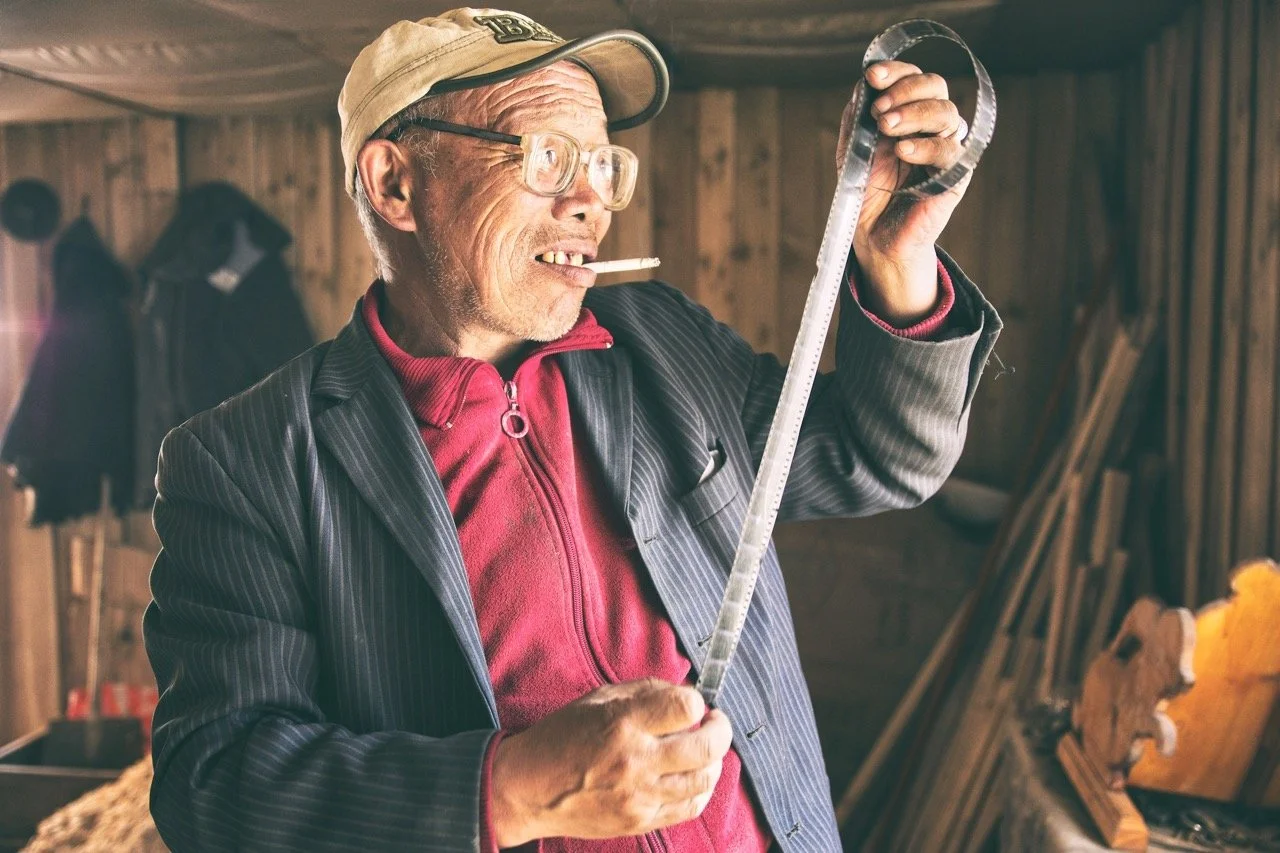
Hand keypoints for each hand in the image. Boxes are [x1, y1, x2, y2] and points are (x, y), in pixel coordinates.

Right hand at [490, 679, 732, 845]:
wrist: (529, 789)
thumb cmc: (561, 738)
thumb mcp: (597, 699)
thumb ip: (644, 693)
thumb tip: (683, 694)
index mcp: (623, 722)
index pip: (687, 707)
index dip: (696, 702)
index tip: (691, 703)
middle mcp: (635, 759)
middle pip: (707, 746)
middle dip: (721, 729)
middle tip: (716, 722)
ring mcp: (640, 795)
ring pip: (705, 779)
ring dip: (715, 761)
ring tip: (706, 750)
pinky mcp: (639, 821)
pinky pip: (689, 808)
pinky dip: (701, 790)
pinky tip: (695, 777)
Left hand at [836, 61, 971, 324]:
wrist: (871, 233)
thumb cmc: (865, 188)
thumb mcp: (853, 145)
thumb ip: (858, 114)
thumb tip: (865, 82)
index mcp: (910, 112)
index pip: (914, 77)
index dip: (897, 71)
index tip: (872, 76)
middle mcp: (932, 126)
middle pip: (936, 86)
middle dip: (906, 90)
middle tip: (878, 110)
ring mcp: (946, 149)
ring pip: (947, 113)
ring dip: (913, 114)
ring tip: (885, 128)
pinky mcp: (954, 177)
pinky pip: (950, 151)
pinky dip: (925, 146)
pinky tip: (902, 150)